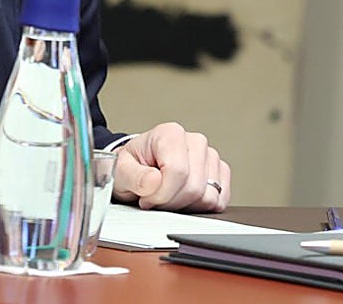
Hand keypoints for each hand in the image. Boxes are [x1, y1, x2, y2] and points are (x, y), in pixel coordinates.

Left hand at [112, 122, 230, 211]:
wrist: (137, 169)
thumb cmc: (130, 167)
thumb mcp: (121, 170)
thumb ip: (133, 176)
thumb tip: (154, 181)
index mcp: (170, 134)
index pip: (177, 171)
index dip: (161, 193)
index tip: (146, 198)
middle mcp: (195, 141)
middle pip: (194, 188)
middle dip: (170, 202)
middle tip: (153, 199)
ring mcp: (210, 157)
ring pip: (208, 197)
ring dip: (184, 206)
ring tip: (166, 197)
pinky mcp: (221, 174)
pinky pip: (219, 202)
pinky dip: (199, 208)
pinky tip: (181, 199)